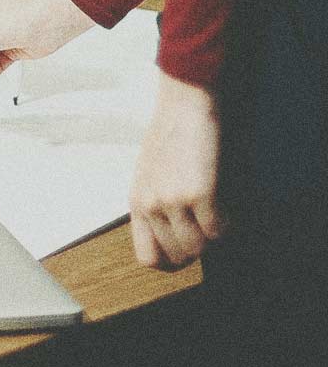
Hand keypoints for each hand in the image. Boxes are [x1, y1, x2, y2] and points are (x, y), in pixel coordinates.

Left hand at [129, 74, 223, 270]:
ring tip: (219, 219)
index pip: (147, 256)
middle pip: (176, 256)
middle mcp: (150, 205)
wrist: (183, 104)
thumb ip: (156, 202)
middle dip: (197, 249)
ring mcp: (172, 201)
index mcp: (136, 202)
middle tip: (209, 232)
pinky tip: (229, 211)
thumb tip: (174, 232)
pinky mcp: (198, 193)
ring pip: (198, 248)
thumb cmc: (171, 134)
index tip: (187, 254)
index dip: (170, 262)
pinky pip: (218, 231)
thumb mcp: (150, 174)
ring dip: (213, 239)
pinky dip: (228, 227)